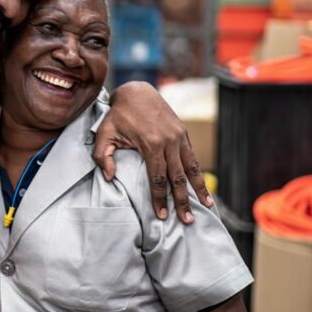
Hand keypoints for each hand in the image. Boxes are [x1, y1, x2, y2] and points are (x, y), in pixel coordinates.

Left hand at [96, 82, 212, 222]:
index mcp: (151, 143)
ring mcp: (179, 137)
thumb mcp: (104, 133)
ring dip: (199, 189)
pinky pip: (192, 158)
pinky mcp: (183, 133)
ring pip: (191, 168)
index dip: (159, 198)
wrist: (137, 91)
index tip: (161, 215)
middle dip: (182, 200)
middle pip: (178, 177)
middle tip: (187, 220)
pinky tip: (202, 187)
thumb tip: (110, 177)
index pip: (157, 178)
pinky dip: (198, 174)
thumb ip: (103, 156)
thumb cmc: (118, 115)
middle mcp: (169, 141)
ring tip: (207, 206)